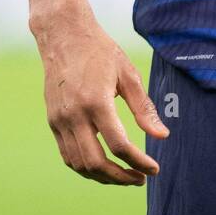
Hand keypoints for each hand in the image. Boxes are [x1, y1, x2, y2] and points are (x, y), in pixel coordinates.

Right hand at [35, 8, 168, 184]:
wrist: (63, 35)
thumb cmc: (100, 51)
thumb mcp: (128, 74)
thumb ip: (144, 108)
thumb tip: (162, 136)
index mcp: (96, 101)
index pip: (119, 145)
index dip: (139, 162)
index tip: (154, 169)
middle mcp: (74, 115)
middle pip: (96, 162)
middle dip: (121, 177)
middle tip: (141, 179)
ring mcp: (59, 120)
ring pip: (79, 164)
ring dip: (103, 177)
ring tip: (124, 176)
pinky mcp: (52, 121)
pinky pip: (68, 155)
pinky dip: (86, 167)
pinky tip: (104, 166)